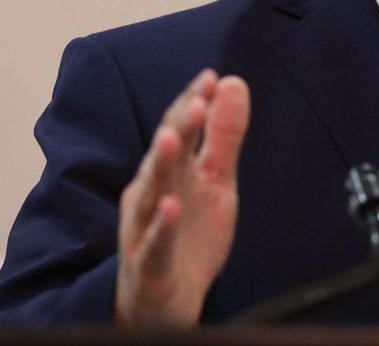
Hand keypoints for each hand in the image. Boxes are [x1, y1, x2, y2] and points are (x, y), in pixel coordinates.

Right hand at [114, 69, 249, 325]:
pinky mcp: (149, 265)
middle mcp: (151, 194)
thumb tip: (233, 83)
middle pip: (163, 156)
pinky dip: (161, 225)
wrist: (167, 301)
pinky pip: (154, 243)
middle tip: (197, 100)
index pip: (177, 130)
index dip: (192, 104)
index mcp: (169, 172)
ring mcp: (145, 229)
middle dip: (178, 127)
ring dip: (160, 165)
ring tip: (170, 138)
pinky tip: (171, 207)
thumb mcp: (216, 180)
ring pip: (150, 194)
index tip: (210, 77)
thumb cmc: (189, 234)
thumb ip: (223, 135)